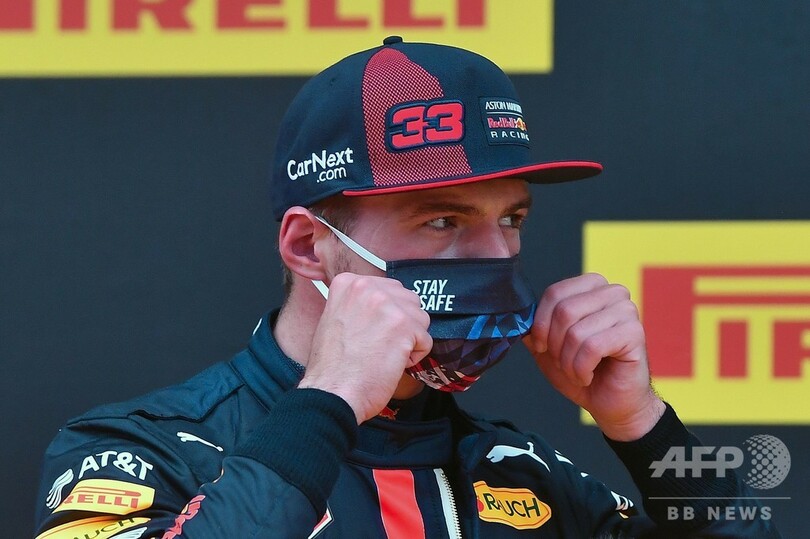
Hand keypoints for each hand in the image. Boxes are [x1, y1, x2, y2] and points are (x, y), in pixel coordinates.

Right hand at [298, 273, 432, 423]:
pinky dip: (414, 357)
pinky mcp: (404, 326)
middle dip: (401, 324)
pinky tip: (391, 363)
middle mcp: (368, 287)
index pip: (389, 289)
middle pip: (407, 300)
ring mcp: (387, 305)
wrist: (332, 392)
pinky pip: (425, 340)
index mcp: (349, 283)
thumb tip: (385, 304)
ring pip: (420, 318)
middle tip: (379, 345)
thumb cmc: (332, 365)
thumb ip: (360, 303)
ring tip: (384, 354)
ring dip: (409, 339)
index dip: (386, 315)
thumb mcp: (335, 318)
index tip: (369, 332)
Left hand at [523, 273, 664, 440]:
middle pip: (564, 310)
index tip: (541, 346)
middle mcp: (612, 292)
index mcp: (591, 286)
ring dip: (568, 361)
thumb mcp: (548, 348)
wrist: (610, 402)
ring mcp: (627, 310)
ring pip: (577, 332)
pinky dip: (582, 369)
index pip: (555, 292)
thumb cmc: (582, 371)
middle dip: (555, 345)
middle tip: (562, 363)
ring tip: (577, 372)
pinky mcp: (635, 332)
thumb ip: (534, 329)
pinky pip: (593, 347)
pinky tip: (588, 376)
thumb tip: (520, 319)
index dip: (540, 323)